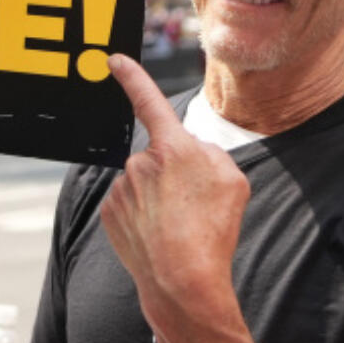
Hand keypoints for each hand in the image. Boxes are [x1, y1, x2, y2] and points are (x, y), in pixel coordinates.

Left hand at [100, 55, 249, 331]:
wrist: (182, 281)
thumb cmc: (213, 230)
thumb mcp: (233, 179)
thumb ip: (208, 153)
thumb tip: (188, 152)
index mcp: (172, 147)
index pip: (148, 101)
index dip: (132, 77)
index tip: (113, 60)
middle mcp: (140, 163)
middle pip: (161, 157)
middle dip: (175, 173)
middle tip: (194, 206)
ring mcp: (122, 189)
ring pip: (144, 183)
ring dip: (160, 197)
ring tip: (180, 226)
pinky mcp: (110, 214)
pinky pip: (130, 205)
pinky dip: (144, 216)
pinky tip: (161, 236)